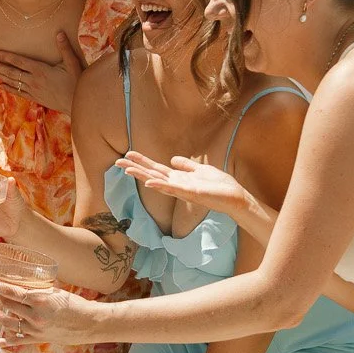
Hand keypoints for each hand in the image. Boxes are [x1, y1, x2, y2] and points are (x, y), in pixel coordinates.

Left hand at [0, 31, 83, 114]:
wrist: (77, 104)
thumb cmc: (77, 83)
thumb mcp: (72, 63)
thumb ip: (65, 48)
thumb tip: (59, 32)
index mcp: (40, 69)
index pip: (18, 61)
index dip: (4, 57)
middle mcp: (33, 80)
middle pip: (11, 72)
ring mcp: (33, 90)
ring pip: (12, 82)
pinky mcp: (35, 98)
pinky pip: (18, 92)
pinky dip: (8, 88)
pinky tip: (0, 86)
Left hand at [0, 276, 105, 345]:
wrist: (90, 323)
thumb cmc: (75, 304)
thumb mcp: (55, 292)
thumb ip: (38, 289)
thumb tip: (22, 281)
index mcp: (39, 300)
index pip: (11, 291)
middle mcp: (35, 316)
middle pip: (7, 305)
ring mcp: (35, 329)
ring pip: (7, 322)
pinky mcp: (38, 339)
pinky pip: (17, 341)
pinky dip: (3, 342)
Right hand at [119, 151, 250, 224]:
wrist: (235, 197)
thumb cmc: (220, 185)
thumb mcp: (201, 170)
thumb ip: (186, 166)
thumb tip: (172, 159)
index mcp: (178, 178)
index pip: (156, 169)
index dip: (143, 162)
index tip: (128, 155)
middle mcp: (177, 185)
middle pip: (152, 175)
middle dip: (135, 168)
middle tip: (118, 162)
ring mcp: (182, 190)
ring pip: (158, 182)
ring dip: (142, 176)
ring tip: (127, 170)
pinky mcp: (191, 194)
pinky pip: (173, 189)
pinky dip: (160, 186)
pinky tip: (149, 183)